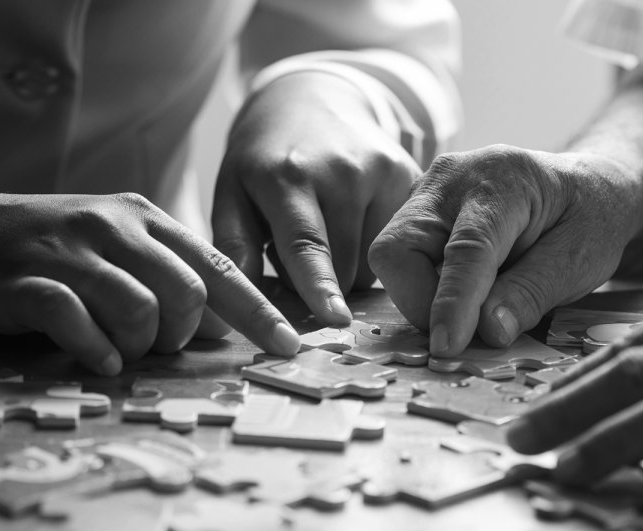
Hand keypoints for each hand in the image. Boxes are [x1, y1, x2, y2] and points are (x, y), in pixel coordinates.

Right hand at [0, 174, 300, 374]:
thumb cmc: (36, 248)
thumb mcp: (107, 246)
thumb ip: (161, 275)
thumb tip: (219, 327)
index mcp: (142, 218)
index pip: (218, 268)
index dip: (258, 312)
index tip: (290, 347)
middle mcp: (113, 228)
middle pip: (187, 293)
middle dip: (181, 335)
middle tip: (151, 346)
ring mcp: (69, 252)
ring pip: (140, 309)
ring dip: (137, 346)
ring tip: (115, 351)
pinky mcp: (27, 282)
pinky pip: (79, 323)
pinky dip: (94, 350)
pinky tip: (92, 359)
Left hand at [212, 72, 420, 324]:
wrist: (312, 98)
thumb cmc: (263, 159)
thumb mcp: (231, 193)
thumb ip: (233, 248)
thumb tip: (241, 305)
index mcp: (289, 176)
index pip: (307, 244)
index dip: (320, 286)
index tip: (335, 319)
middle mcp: (343, 171)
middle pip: (344, 268)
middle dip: (322, 281)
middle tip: (299, 251)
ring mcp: (382, 170)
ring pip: (375, 262)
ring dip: (350, 266)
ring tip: (329, 230)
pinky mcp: (411, 175)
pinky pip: (399, 242)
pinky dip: (376, 246)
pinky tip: (356, 219)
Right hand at [368, 145, 640, 355]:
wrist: (584, 185)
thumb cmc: (590, 219)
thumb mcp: (581, 259)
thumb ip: (532, 294)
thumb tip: (487, 331)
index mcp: (504, 180)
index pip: (466, 248)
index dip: (452, 302)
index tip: (447, 347)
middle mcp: (452, 177)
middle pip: (400, 247)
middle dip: (421, 301)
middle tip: (465, 330)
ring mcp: (427, 190)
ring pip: (391, 256)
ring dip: (423, 296)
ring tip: (474, 303)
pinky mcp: (415, 208)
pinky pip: (400, 257)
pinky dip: (424, 285)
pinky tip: (464, 287)